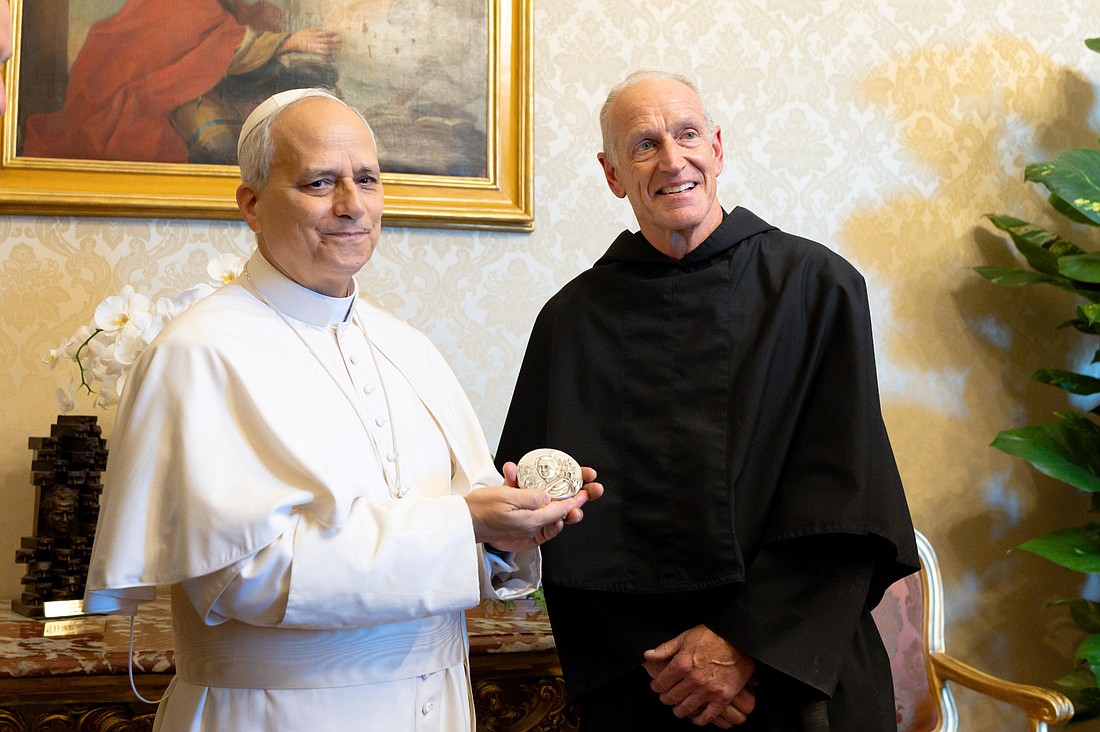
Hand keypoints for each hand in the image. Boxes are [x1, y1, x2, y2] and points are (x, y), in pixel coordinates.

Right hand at [281, 27, 341, 55]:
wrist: (292, 42)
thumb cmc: (301, 35)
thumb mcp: (308, 29)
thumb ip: (316, 29)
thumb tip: (324, 28)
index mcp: (314, 32)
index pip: (326, 32)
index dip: (333, 33)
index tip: (338, 34)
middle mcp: (315, 38)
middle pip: (327, 39)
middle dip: (335, 40)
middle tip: (342, 41)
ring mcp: (314, 44)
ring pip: (326, 45)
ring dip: (333, 47)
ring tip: (339, 47)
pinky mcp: (312, 50)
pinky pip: (322, 52)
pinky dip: (328, 52)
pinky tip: (333, 53)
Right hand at [464, 463, 602, 551]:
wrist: (462, 521)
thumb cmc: (481, 510)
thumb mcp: (507, 499)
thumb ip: (531, 499)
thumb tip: (549, 499)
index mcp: (532, 520)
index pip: (562, 510)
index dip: (577, 499)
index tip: (588, 490)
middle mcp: (531, 523)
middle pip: (560, 511)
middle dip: (577, 500)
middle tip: (590, 489)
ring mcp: (525, 522)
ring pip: (548, 508)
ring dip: (556, 495)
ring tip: (570, 487)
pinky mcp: (516, 518)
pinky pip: (530, 506)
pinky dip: (531, 492)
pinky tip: (524, 478)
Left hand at [642, 625, 755, 727]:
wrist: (739, 640)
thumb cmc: (713, 636)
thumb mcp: (686, 637)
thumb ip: (666, 649)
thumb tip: (648, 656)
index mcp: (682, 664)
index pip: (661, 683)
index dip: (656, 686)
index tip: (657, 686)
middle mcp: (694, 679)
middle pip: (671, 697)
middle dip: (666, 698)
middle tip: (666, 697)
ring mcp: (708, 690)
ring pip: (686, 709)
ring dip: (679, 710)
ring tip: (678, 708)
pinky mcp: (723, 698)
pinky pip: (708, 716)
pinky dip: (700, 720)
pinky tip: (695, 718)